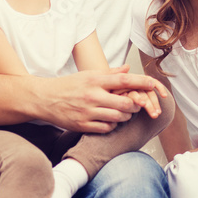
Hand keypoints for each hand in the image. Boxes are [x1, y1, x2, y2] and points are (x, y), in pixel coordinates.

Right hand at [39, 66, 167, 132]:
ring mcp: (87, 112)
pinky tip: (110, 120)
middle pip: (125, 103)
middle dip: (135, 105)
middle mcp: (92, 96)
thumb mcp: (88, 75)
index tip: (154, 84)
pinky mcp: (82, 125)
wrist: (43, 99)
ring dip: (125, 116)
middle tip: (135, 104)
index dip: (142, 83)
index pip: (124, 81)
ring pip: (118, 118)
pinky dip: (113, 125)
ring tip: (123, 112)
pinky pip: (107, 128)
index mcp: (95, 81)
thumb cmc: (69, 85)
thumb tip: (128, 69)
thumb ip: (109, 73)